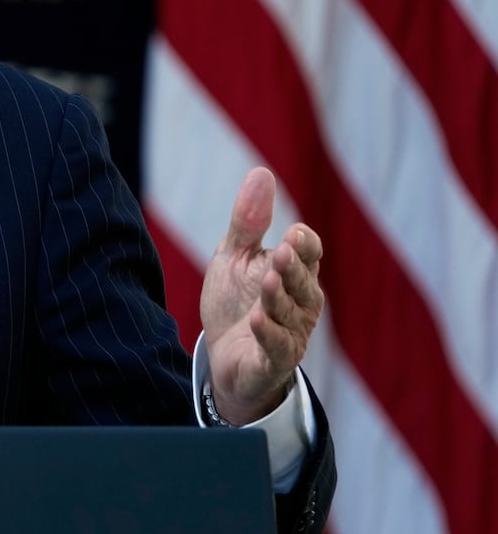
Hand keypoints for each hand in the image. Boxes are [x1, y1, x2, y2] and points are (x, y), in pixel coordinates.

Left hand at [201, 168, 323, 424]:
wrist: (223, 357)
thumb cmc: (235, 302)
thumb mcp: (235, 257)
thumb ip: (248, 222)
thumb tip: (261, 172)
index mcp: (295, 274)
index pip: (309, 255)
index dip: (305, 246)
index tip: (295, 233)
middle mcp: (300, 304)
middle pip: (304, 283)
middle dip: (294, 269)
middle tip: (282, 252)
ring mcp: (291, 333)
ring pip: (291, 314)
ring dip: (279, 298)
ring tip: (268, 281)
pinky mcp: (273, 361)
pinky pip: (278, 347)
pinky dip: (270, 334)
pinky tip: (258, 320)